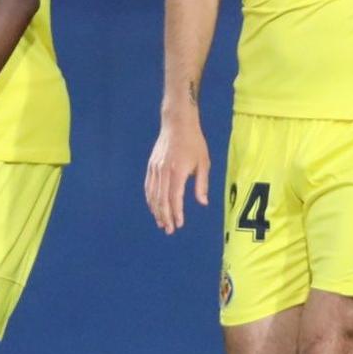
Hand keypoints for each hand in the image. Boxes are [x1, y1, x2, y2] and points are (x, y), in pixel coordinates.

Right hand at [145, 111, 210, 233]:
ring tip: (161, 222)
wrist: (177, 124)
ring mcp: (155, 169)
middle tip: (169, 229)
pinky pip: (148, 187)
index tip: (179, 224)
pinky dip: (150, 199)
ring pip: (153, 195)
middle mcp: (164, 171)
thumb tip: (203, 203)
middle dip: (165, 216)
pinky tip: (154, 207)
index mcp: (178, 171)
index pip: (175, 198)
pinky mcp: (151, 166)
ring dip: (156, 210)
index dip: (176, 213)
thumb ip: (202, 184)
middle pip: (162, 200)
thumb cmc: (194, 142)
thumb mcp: (204, 162)